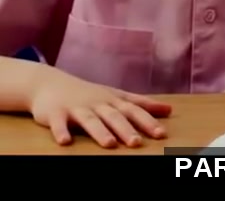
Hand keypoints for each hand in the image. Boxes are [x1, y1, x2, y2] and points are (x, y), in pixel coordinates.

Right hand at [30, 68, 171, 147]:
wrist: (51, 82)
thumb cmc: (88, 93)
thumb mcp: (115, 96)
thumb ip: (141, 104)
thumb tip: (169, 110)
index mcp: (112, 100)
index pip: (133, 110)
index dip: (147, 121)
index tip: (161, 134)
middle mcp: (97, 103)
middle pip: (113, 116)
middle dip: (126, 129)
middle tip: (137, 143)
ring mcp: (76, 108)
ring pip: (90, 120)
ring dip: (99, 131)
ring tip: (109, 144)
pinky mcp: (55, 113)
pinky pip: (58, 123)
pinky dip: (61, 131)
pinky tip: (65, 142)